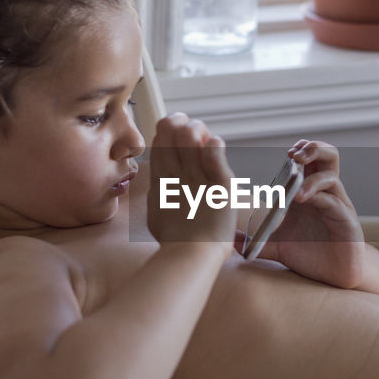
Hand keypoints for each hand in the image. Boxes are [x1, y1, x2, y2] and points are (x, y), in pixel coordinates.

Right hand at [148, 113, 235, 248]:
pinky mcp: (219, 186)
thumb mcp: (158, 214)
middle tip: (188, 125)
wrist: (191, 255)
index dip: (167, 131)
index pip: (160, 145)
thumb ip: (160, 194)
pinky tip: (215, 144)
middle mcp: (176, 176)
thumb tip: (159, 182)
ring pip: (191, 140)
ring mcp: (197, 179)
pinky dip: (214, 146)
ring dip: (196, 131)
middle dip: (179, 123)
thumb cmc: (177, 241)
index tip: (175, 128)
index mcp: (161, 182)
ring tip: (200, 134)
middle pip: (172, 136)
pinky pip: (214, 155)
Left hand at [244, 140, 366, 287]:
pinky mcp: (346, 221)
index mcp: (310, 193)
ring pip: (332, 176)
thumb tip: (229, 239)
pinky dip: (318, 198)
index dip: (301, 151)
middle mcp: (326, 195)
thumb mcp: (277, 247)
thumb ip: (256, 241)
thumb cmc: (309, 257)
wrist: (332, 279)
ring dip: (312, 177)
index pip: (310, 161)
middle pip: (328, 157)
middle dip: (313, 149)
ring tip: (296, 190)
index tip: (287, 154)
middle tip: (295, 156)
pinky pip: (334, 202)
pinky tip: (302, 201)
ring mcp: (338, 206)